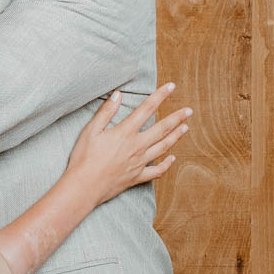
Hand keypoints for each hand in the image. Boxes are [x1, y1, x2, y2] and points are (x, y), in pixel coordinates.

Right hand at [65, 83, 188, 203]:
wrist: (84, 187)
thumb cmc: (84, 158)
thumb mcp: (91, 131)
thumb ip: (106, 112)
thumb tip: (118, 95)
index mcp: (125, 132)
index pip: (147, 109)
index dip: (160, 96)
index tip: (171, 87)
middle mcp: (137, 146)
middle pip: (162, 129)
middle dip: (177, 118)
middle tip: (189, 110)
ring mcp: (139, 162)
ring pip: (164, 147)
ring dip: (176, 137)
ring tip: (185, 128)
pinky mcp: (137, 177)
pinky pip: (157, 171)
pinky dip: (166, 165)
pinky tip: (172, 159)